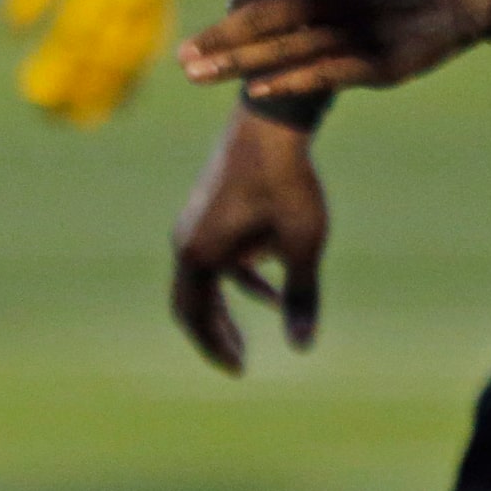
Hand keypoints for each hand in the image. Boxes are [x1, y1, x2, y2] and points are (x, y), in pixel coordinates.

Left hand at [5, 0, 187, 126]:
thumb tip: (13, 29)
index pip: (75, 40)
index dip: (56, 71)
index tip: (36, 97)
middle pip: (104, 58)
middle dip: (81, 91)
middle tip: (57, 118)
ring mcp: (152, 0)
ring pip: (131, 57)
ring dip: (110, 90)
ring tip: (90, 117)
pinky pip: (151, 44)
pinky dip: (136, 72)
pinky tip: (123, 91)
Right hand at [171, 106, 329, 371]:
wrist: (271, 120)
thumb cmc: (287, 182)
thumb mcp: (302, 244)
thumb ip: (301, 296)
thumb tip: (303, 345)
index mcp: (198, 253)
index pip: (194, 316)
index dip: (214, 347)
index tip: (239, 370)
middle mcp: (187, 238)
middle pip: (192, 300)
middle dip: (216, 332)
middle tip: (239, 360)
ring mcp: (195, 219)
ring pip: (205, 276)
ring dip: (228, 303)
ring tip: (253, 328)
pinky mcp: (209, 204)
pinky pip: (217, 253)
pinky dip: (239, 274)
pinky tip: (271, 283)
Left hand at [179, 0, 490, 99]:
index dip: (237, 15)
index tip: (208, 34)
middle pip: (272, 18)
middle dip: (223, 41)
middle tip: (184, 59)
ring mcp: (366, 27)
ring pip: (292, 48)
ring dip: (243, 65)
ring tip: (202, 76)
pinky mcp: (384, 62)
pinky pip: (327, 74)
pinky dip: (289, 81)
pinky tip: (256, 89)